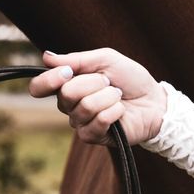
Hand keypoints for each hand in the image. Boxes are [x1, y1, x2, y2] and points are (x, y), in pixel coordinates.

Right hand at [30, 48, 167, 145]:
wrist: (154, 99)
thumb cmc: (130, 79)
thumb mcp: (105, 59)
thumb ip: (76, 59)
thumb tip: (45, 57)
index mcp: (67, 85)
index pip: (39, 87)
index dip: (49, 79)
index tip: (69, 71)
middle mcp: (69, 106)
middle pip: (66, 94)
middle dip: (94, 83)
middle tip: (109, 82)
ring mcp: (80, 123)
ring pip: (85, 107)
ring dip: (108, 97)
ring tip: (118, 96)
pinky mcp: (94, 137)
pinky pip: (97, 122)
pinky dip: (114, 112)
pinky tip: (121, 111)